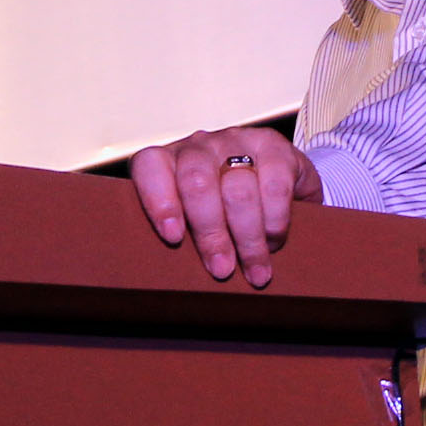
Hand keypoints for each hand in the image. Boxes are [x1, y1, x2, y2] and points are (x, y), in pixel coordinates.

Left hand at [128, 126, 322, 287]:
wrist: (274, 177)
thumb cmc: (222, 209)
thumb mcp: (195, 219)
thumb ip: (184, 236)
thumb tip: (177, 284)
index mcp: (168, 161)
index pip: (150, 167)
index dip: (159, 201)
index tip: (173, 237)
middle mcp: (198, 146)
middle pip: (197, 183)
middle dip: (211, 233)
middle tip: (221, 269)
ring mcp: (235, 141)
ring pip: (238, 189)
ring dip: (248, 238)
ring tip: (255, 270)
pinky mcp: (272, 145)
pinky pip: (274, 185)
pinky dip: (274, 220)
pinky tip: (273, 239)